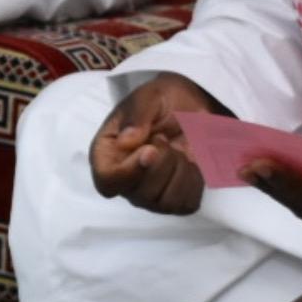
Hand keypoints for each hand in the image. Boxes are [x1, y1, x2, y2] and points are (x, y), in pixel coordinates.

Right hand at [90, 69, 221, 211]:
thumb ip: (137, 114)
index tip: (150, 149)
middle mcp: (125, 181)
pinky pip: (187, 204)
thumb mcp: (149, 96)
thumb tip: (125, 142)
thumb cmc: (162, 100)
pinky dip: (194, 181)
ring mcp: (149, 195)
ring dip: (180, 171)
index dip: (128, 172)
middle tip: (164, 137)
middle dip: (162, 162)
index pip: (107, 181)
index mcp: (107, 153)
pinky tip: (190, 162)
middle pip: (141, 195)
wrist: (190, 108)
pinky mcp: (173, 202)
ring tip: (177, 148)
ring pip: (166, 203)